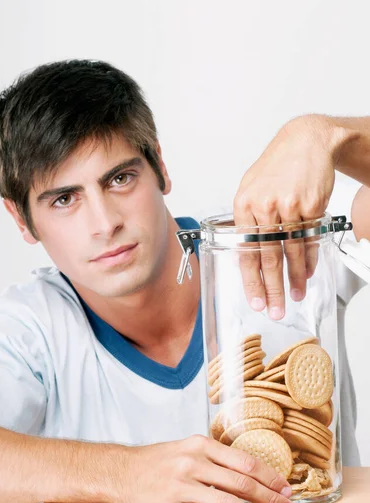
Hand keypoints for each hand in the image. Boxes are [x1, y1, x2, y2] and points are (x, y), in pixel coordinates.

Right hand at [119, 435, 296, 502]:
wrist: (123, 471)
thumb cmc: (160, 461)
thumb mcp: (188, 448)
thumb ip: (216, 458)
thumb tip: (251, 473)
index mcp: (201, 445)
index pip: (244, 462)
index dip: (269, 477)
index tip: (286, 489)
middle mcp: (193, 463)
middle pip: (241, 483)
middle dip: (270, 499)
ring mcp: (181, 485)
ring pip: (225, 502)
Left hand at [233, 115, 336, 319]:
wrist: (305, 141)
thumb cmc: (276, 167)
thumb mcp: (250, 189)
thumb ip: (246, 221)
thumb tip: (245, 254)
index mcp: (243, 205)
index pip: (245, 252)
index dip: (251, 280)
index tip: (255, 300)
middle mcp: (264, 206)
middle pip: (268, 257)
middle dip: (273, 288)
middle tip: (275, 309)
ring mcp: (289, 206)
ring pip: (291, 252)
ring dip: (295, 278)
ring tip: (295, 296)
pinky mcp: (311, 205)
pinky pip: (309, 240)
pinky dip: (309, 260)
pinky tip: (308, 273)